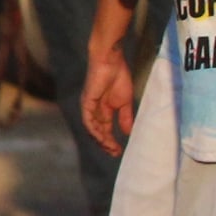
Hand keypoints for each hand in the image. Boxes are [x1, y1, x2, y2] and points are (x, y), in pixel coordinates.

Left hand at [81, 42, 134, 156]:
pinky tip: (101, 137)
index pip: (105, 130)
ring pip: (92, 129)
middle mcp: (94, 111)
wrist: (111, 61)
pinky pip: (88, 120)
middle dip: (105, 144)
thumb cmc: (118, 77)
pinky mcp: (86, 102)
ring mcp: (89, 107)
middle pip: (98, 132)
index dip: (111, 141)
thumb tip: (128, 133)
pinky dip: (93, 130)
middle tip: (114, 153)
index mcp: (104, 111)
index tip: (119, 151)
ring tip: (110, 147)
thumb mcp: (125, 102)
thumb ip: (125, 117)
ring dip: (100, 140)